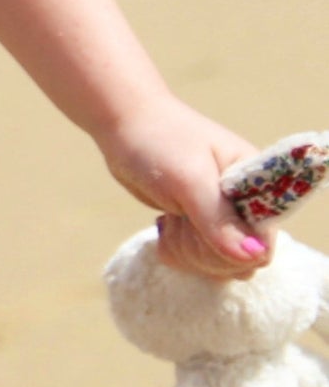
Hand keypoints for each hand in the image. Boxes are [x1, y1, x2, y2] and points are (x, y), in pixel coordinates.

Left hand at [97, 96, 272, 278]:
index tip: (201, 229)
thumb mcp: (189, 179)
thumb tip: (253, 256)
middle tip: (179, 218)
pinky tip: (164, 226)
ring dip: (186, 250)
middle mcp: (244, 204)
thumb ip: (219, 219)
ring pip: (216, 263)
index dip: (232, 250)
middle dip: (202, 250)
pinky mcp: (197, 223)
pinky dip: (176, 250)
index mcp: (257, 185)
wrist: (124, 123)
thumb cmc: (159, 140)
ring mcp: (220, 215)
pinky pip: (197, 258)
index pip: (262, 244)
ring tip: (169, 218)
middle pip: (239, 261)